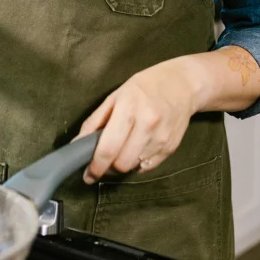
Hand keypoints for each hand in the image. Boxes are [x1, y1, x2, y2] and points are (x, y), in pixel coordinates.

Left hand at [77, 57, 201, 182]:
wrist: (183, 84)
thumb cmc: (144, 87)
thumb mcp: (115, 96)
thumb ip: (95, 121)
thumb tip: (77, 145)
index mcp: (129, 108)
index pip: (108, 148)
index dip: (95, 166)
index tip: (88, 174)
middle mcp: (147, 124)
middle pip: (122, 163)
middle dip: (109, 166)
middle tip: (105, 158)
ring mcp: (161, 137)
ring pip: (134, 167)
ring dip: (124, 163)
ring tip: (123, 148)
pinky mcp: (171, 148)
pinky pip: (148, 166)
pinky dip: (138, 162)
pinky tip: (137, 147)